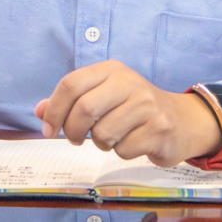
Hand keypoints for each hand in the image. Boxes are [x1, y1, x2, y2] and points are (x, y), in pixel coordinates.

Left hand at [33, 60, 221, 167]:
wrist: (182, 120)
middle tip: (75, 139)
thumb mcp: (104, 96)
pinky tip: (133, 142)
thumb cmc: (135, 108)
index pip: (71, 84)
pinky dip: (122, 152)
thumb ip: (71, 101)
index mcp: (111, 70)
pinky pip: (123, 150)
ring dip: (101, 144)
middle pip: (84, 108)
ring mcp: (147, 104)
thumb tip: (39, 111)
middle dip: (72, 131)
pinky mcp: (159, 128)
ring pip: (103, 133)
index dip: (53, 110)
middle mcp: (129, 82)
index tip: (49, 129)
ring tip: (113, 137)